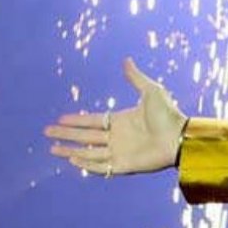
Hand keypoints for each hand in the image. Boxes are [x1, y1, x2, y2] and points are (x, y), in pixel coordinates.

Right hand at [47, 58, 186, 176]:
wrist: (180, 137)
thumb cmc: (168, 114)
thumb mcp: (151, 91)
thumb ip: (135, 78)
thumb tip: (126, 59)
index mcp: (122, 121)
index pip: (93, 121)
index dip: (77, 120)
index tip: (60, 119)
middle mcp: (118, 137)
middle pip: (86, 136)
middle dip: (66, 135)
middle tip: (47, 132)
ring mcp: (120, 152)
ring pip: (89, 153)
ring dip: (71, 151)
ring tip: (53, 149)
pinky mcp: (125, 166)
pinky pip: (102, 167)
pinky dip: (87, 164)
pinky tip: (72, 160)